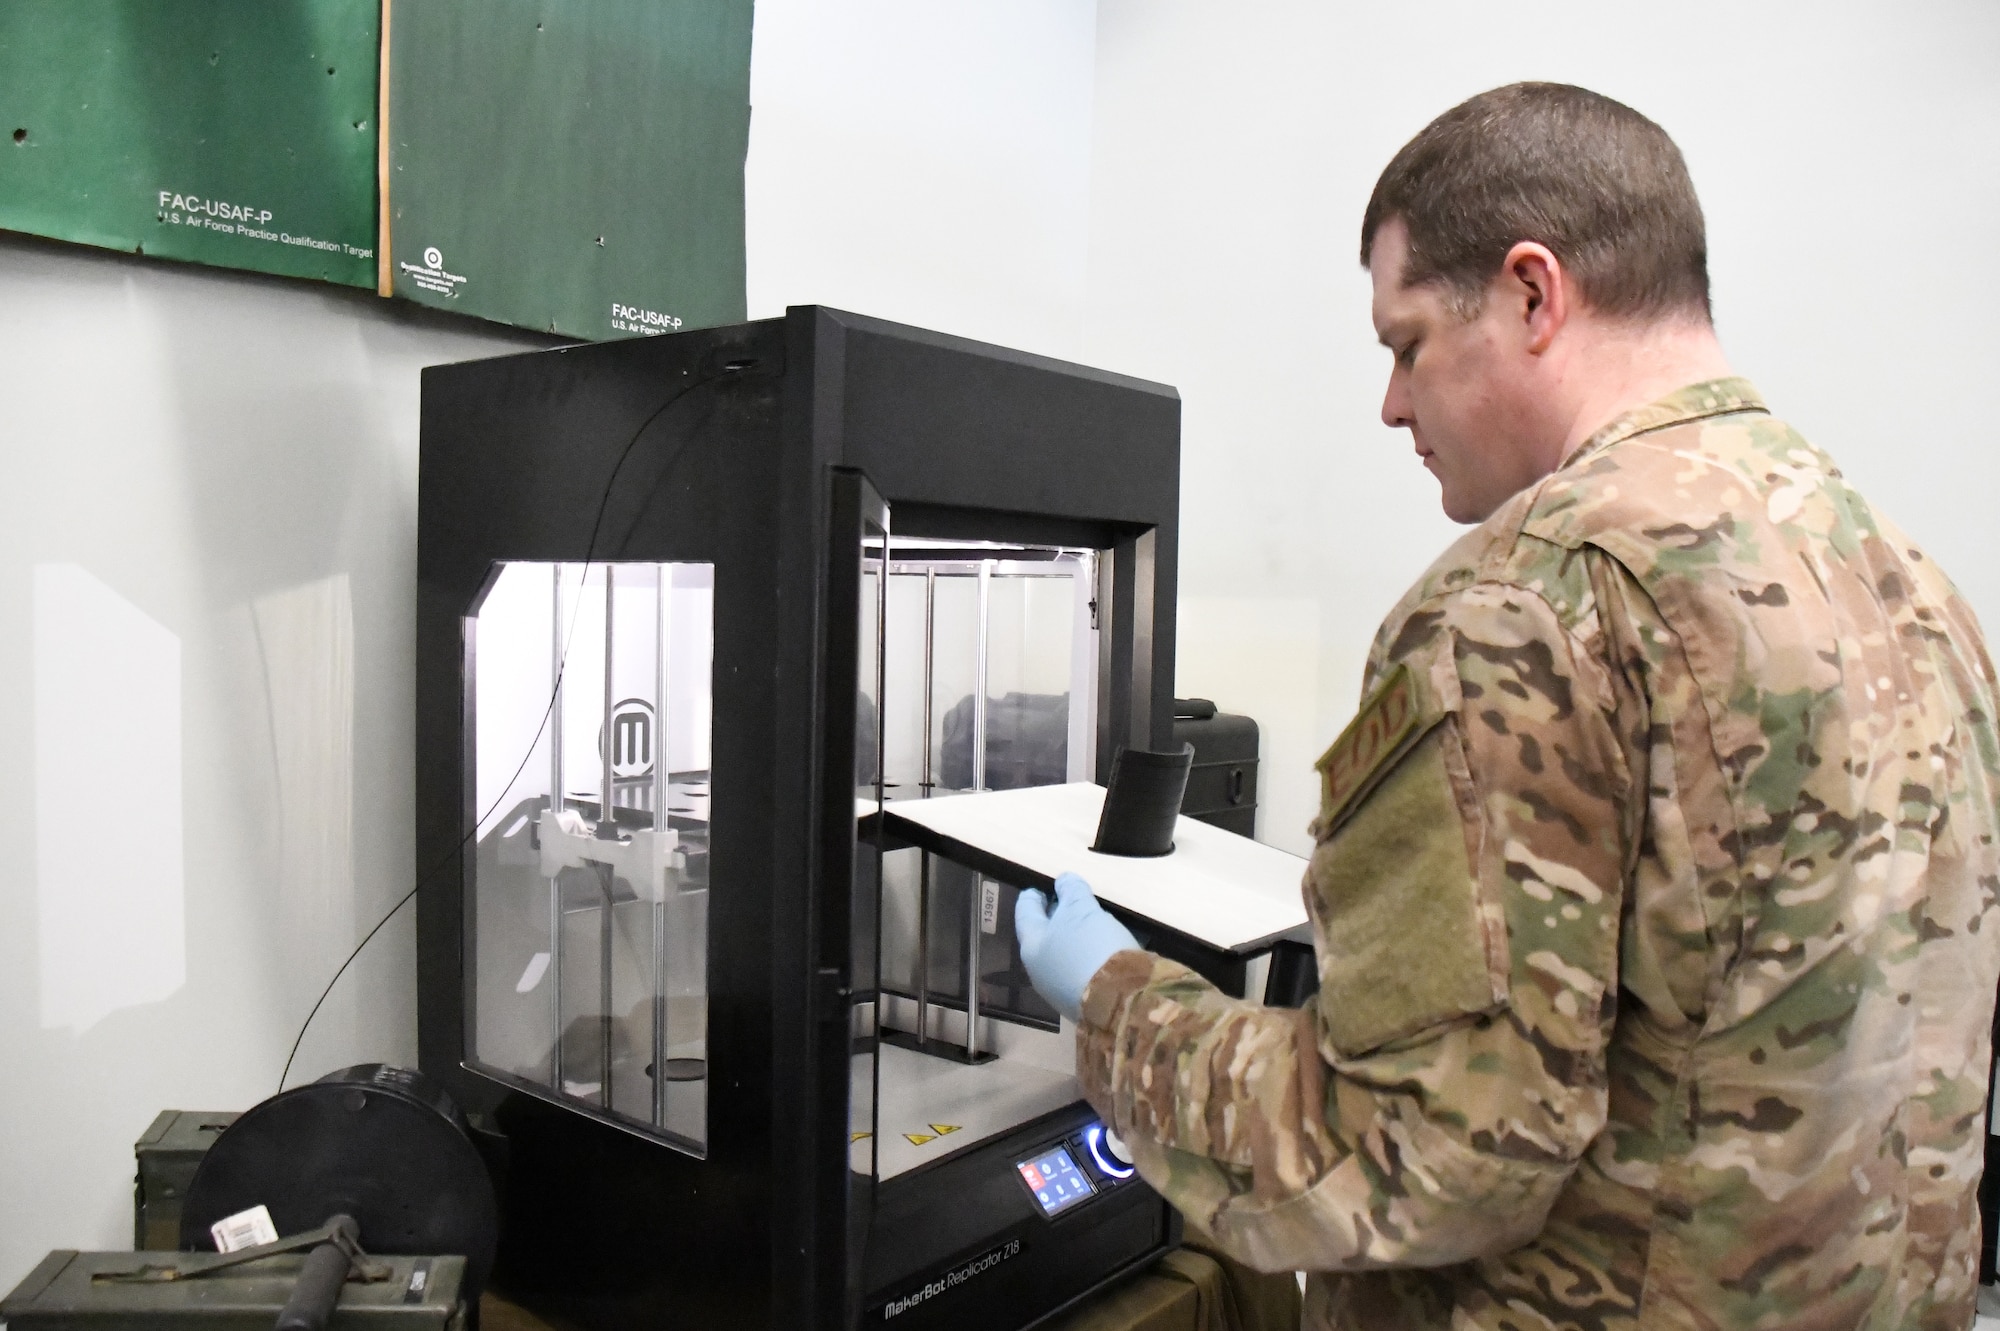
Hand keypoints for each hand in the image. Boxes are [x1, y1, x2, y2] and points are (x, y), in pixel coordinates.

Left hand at [1014, 873, 1140, 1022]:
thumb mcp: (1081, 909)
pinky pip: (1083, 969)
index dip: (1033, 895)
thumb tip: (1063, 882)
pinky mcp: (1082, 1001)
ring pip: (1064, 954)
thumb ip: (1071, 890)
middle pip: (1044, 935)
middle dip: (1057, 916)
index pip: (1025, 912)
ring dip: (1076, 936)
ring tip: (1096, 921)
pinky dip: (1091, 955)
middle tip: (1072, 900)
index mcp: (1031, 945)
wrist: (1120, 1002)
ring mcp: (1060, 989)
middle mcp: (1040, 970)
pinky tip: (1108, 948)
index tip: (1042, 884)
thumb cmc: (1091, 948)